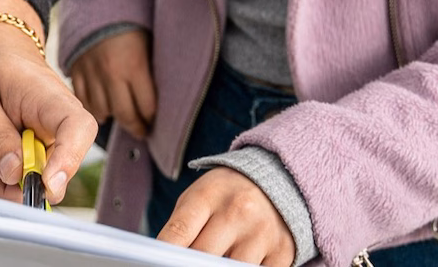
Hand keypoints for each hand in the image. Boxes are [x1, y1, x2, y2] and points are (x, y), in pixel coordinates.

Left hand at [0, 0, 97, 203]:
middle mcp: (59, 120)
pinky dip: (8, 175)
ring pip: (43, 176)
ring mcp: (52, 134)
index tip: (45, 183)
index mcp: (49, 98)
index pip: (78, 129)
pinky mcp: (41, 145)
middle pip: (60, 166)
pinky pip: (31, 171)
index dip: (68, 161)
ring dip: (10, 182)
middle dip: (24, 185)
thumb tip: (15, 173)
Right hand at [67, 27, 156, 139]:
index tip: (156, 122)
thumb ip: (152, 70)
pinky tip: (102, 105)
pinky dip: (92, 106)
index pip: (147, 107)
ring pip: (101, 111)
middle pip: (125, 115)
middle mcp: (111, 74)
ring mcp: (90, 73)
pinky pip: (82, 99)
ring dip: (112, 116)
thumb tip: (160, 98)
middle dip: (136, 126)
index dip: (153, 118)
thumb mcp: (150, 41)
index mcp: (134, 66)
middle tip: (142, 130)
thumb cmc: (132, 19)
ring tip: (121, 115)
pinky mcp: (75, 69)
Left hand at [157, 168, 295, 266]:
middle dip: (189, 265)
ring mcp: (262, 233)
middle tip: (185, 263)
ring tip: (215, 258)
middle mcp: (238, 212)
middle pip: (201, 258)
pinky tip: (236, 261)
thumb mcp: (198, 199)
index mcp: (209, 195)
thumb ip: (180, 229)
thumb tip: (164, 260)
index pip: (178, 232)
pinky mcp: (282, 252)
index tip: (155, 263)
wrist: (275, 178)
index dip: (164, 255)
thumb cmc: (225, 195)